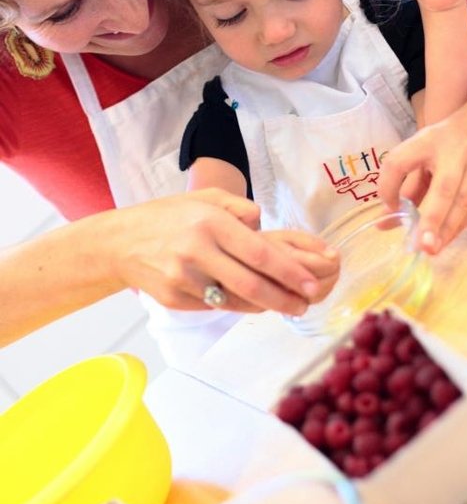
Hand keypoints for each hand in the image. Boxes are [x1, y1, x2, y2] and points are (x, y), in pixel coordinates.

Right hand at [102, 188, 328, 315]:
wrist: (119, 242)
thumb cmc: (167, 216)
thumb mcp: (203, 198)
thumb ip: (238, 207)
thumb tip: (263, 225)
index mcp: (209, 222)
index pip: (258, 251)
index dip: (289, 271)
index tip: (310, 282)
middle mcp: (197, 250)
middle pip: (251, 283)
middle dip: (285, 297)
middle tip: (305, 303)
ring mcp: (184, 278)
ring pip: (235, 300)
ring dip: (266, 306)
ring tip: (287, 305)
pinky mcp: (175, 299)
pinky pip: (216, 305)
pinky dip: (239, 306)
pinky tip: (254, 303)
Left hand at [378, 103, 466, 251]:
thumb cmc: (437, 146)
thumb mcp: (414, 156)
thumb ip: (398, 186)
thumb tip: (382, 224)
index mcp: (427, 141)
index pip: (401, 162)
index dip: (390, 185)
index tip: (389, 207)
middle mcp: (457, 153)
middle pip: (445, 188)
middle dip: (433, 218)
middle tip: (422, 244)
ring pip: (464, 203)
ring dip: (447, 230)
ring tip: (431, 249)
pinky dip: (458, 227)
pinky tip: (444, 241)